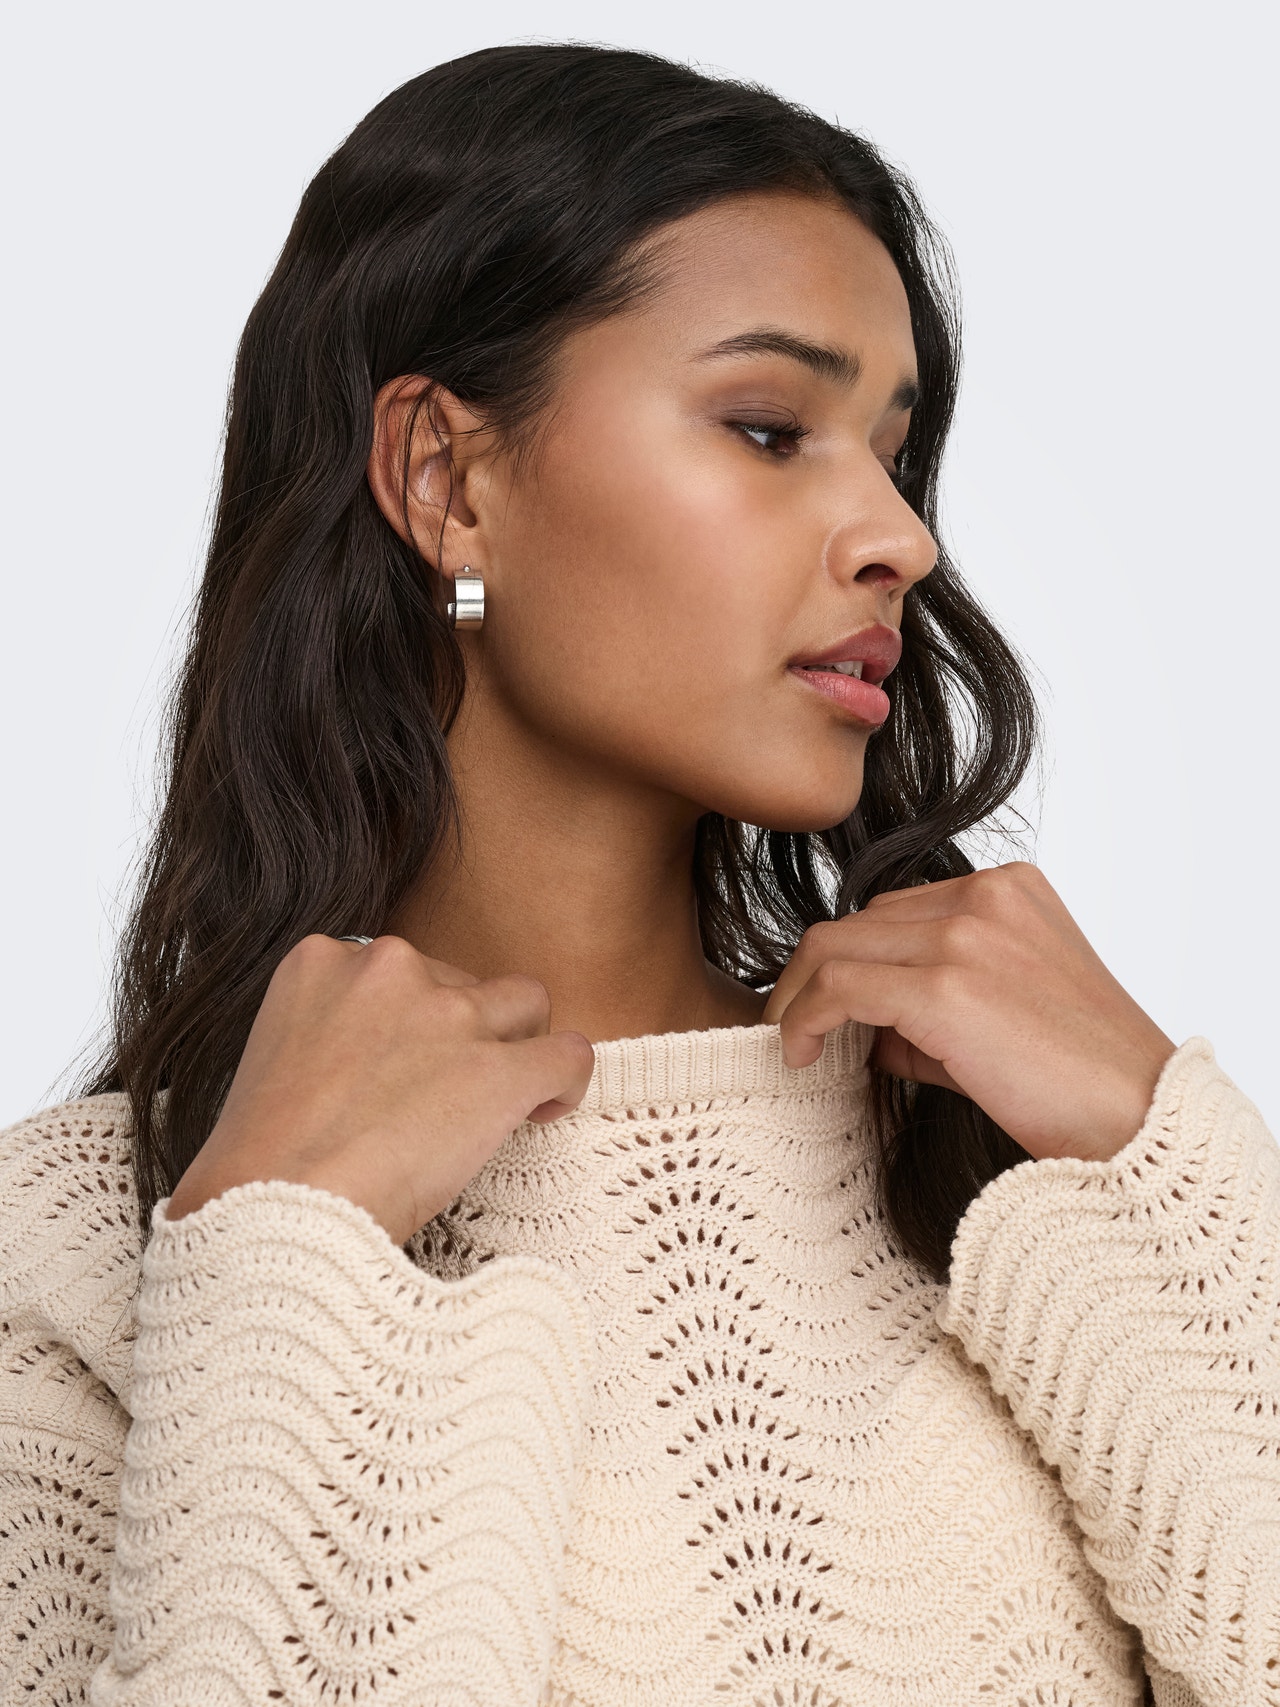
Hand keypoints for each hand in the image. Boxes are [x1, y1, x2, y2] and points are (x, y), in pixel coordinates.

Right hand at [165, 934, 594, 1245]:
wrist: (270, 1209)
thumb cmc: (261, 1166)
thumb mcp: (278, 1060)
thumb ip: (333, 1034)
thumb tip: (383, 1063)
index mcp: (324, 960)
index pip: (399, 968)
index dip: (412, 1019)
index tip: (405, 1067)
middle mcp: (389, 969)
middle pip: (461, 981)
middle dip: (461, 1031)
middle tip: (441, 1096)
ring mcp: (448, 1015)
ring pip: (525, 1001)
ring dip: (517, 1046)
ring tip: (502, 1097)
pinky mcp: (497, 1071)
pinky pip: (568, 1054)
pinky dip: (565, 1082)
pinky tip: (545, 1111)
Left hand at [761, 862, 1175, 1163]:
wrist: (1140, 1119)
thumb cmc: (1080, 1079)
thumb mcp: (1003, 1013)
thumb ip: (930, 1003)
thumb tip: (857, 1027)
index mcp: (1008, 888)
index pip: (894, 911)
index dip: (854, 961)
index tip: (827, 1008)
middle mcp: (985, 896)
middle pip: (858, 922)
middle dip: (816, 976)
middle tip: (794, 1027)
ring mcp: (965, 936)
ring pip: (834, 946)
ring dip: (799, 997)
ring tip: (791, 1044)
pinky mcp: (946, 988)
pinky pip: (839, 988)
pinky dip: (804, 1019)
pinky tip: (800, 1056)